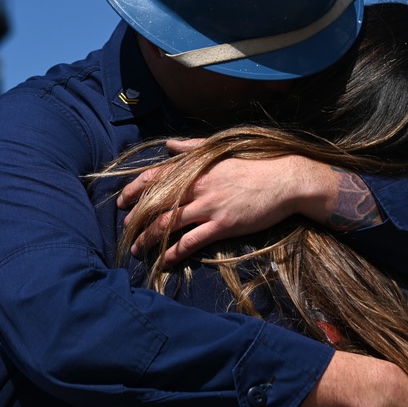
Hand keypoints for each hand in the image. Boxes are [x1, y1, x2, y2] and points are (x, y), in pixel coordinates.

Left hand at [119, 139, 345, 264]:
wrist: (285, 180)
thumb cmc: (253, 165)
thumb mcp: (219, 150)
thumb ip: (191, 147)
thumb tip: (167, 145)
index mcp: (195, 168)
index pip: (154, 177)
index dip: (134, 190)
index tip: (122, 202)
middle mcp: (197, 186)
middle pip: (155, 204)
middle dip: (136, 219)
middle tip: (126, 232)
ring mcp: (209, 206)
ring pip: (168, 224)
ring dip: (149, 239)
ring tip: (139, 250)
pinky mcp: (223, 225)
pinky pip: (191, 241)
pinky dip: (174, 252)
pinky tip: (165, 261)